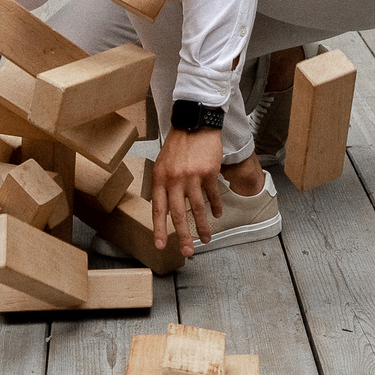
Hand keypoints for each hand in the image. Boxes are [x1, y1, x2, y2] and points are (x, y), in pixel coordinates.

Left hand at [151, 127, 223, 251]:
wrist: (194, 123)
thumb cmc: (178, 144)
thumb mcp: (162, 163)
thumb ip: (164, 185)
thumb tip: (166, 209)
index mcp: (160, 178)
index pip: (158, 209)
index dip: (159, 229)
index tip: (161, 245)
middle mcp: (175, 179)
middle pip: (179, 214)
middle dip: (183, 236)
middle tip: (188, 251)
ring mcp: (192, 176)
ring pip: (197, 208)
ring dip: (203, 226)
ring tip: (206, 238)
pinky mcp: (208, 172)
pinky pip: (212, 195)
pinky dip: (215, 207)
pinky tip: (217, 215)